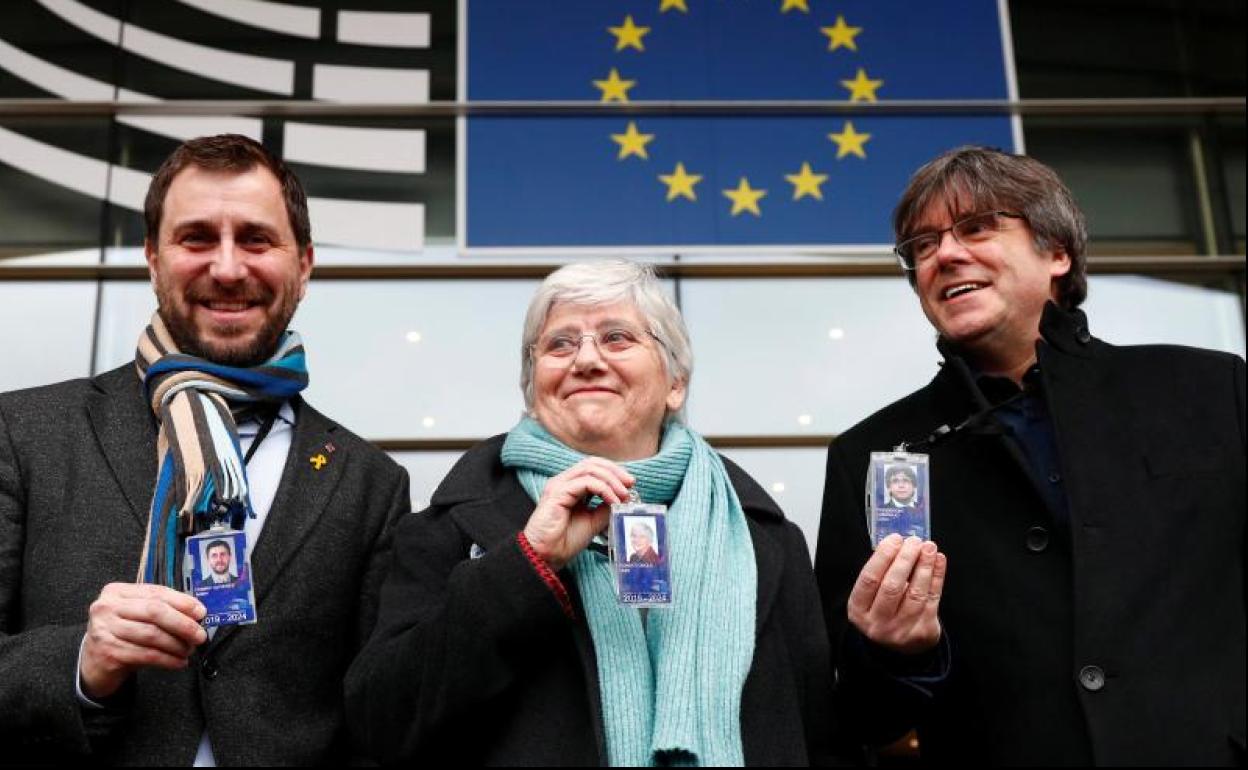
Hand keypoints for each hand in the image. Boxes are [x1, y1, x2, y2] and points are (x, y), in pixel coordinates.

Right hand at [79, 582, 206, 699]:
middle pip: (154, 612)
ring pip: (152, 635)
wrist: (93, 663)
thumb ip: (161, 609)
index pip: (156, 592)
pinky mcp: (107, 652)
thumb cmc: (121, 635)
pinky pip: (146, 655)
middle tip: (200, 635)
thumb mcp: (137, 616)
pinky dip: (167, 660)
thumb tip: (197, 613)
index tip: (201, 612)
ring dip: (176, 645)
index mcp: (117, 591)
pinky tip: (178, 662)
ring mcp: (104, 630)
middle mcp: (107, 607)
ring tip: (189, 651)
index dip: (182, 602)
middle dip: (182, 624)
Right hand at [523, 458, 633, 570]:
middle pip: (592, 463)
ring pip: (589, 469)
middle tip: (630, 484)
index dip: (613, 472)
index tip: (630, 485)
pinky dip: (603, 489)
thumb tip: (623, 498)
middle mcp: (563, 482)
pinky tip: (612, 500)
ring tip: (623, 494)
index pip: (593, 467)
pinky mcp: (557, 493)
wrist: (547, 556)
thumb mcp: (593, 521)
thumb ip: (605, 508)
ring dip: (611, 480)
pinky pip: (585, 483)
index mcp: (570, 486)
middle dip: (615, 471)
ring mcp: (559, 485)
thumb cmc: (565, 541)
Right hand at [847, 534, 946, 654]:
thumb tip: (899, 544)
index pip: (869, 579)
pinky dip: (937, 577)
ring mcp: (901, 630)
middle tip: (913, 541)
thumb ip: (880, 574)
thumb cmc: (884, 611)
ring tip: (929, 547)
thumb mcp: (870, 598)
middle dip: (905, 559)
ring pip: (915, 592)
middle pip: (892, 586)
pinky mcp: (923, 631)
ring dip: (924, 566)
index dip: (883, 557)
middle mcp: (877, 623)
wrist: (901, 647)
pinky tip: (938, 561)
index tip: (895, 539)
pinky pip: (932, 599)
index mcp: (858, 610)